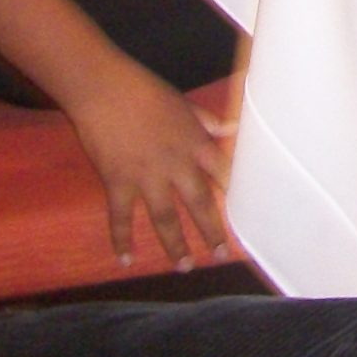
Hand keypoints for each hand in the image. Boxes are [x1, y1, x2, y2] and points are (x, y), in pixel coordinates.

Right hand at [65, 58, 229, 266]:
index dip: (237, 194)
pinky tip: (125, 259)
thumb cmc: (147, 92)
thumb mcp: (184, 105)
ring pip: (165, 217)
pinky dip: (121, 239)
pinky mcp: (117, 182)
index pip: (224, 173)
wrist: (106, 90)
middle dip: (212, 230)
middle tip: (221, 255)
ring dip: (174, 244)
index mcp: (196, 143)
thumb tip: (233, 126)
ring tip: (184, 266)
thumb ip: (208, 122)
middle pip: (200, 202)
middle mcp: (176, 164)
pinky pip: (121, 217)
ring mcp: (146, 176)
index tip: (250, 213)